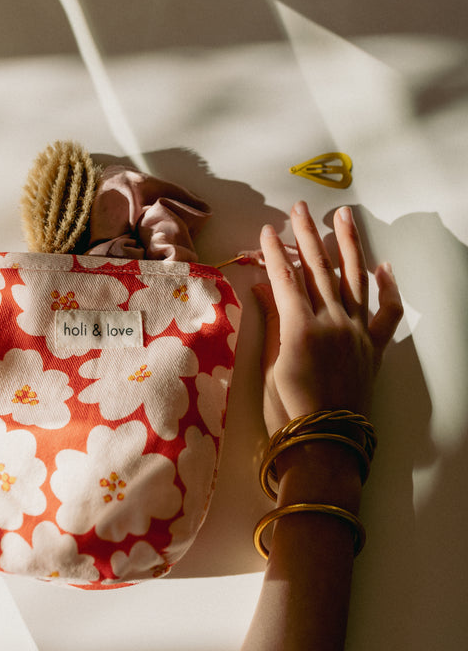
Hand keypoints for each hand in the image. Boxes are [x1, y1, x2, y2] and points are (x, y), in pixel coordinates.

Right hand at [253, 202, 402, 436]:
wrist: (325, 441)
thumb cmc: (288, 411)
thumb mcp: (270, 367)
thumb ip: (271, 324)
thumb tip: (263, 290)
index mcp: (300, 328)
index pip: (285, 278)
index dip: (274, 253)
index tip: (267, 231)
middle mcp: (332, 321)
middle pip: (319, 269)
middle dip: (307, 236)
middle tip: (300, 209)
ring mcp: (356, 332)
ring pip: (354, 279)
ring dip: (348, 245)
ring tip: (344, 216)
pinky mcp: (374, 347)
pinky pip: (386, 314)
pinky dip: (388, 290)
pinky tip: (384, 267)